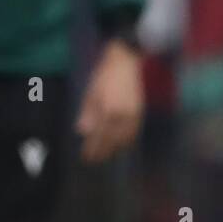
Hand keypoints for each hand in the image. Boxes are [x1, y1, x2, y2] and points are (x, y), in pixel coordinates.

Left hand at [76, 40, 143, 162]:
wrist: (125, 61)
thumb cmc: (104, 76)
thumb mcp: (91, 93)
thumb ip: (87, 113)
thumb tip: (82, 131)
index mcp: (107, 110)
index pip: (98, 136)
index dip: (92, 148)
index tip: (86, 157)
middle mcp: (122, 115)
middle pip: (111, 140)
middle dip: (103, 152)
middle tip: (94, 160)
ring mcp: (133, 114)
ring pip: (124, 139)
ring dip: (115, 149)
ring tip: (106, 155)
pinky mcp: (140, 111)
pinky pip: (134, 132)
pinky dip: (127, 141)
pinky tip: (121, 144)